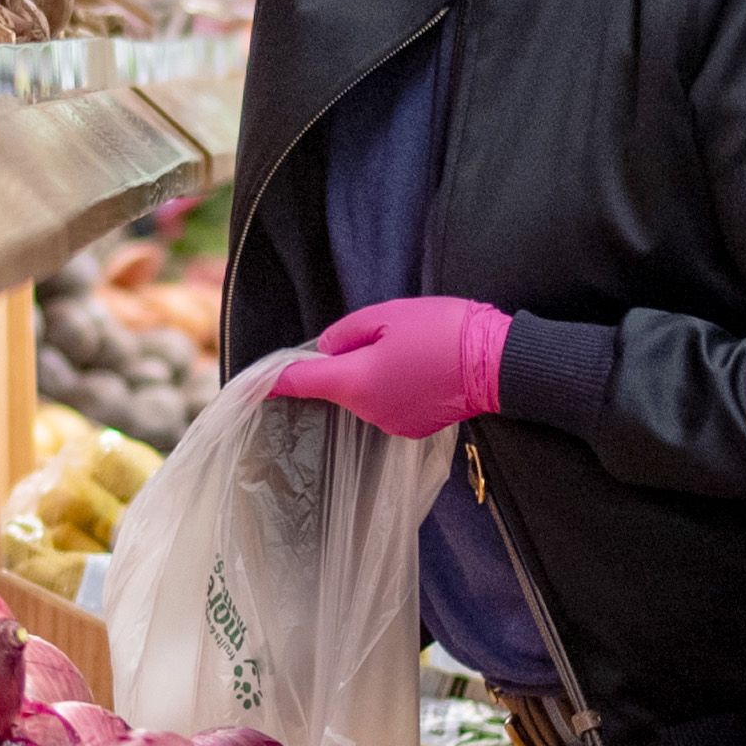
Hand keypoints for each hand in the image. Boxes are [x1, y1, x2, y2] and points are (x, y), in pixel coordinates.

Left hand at [270, 296, 511, 438]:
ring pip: (364, 395)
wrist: (496, 363)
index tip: (250, 385)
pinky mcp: (412, 428)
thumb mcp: (388, 316)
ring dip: (371, 375)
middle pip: (337, 387)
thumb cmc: (441, 332)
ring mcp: (391, 424)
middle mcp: (367, 412)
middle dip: (342, 365)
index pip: (300, 384)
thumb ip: (346, 334)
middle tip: (374, 335)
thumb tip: (326, 351)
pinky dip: (393, 388)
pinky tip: (418, 369)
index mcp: (354, 382)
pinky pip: (387, 404)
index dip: (272, 381)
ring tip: (407, 350)